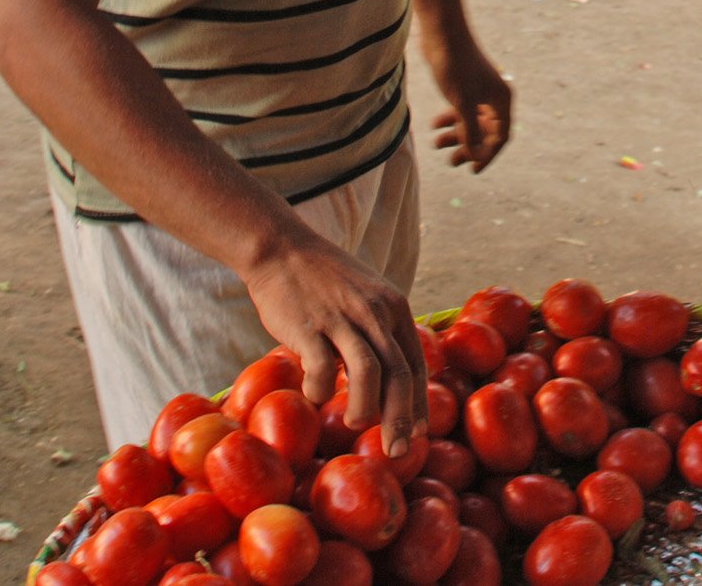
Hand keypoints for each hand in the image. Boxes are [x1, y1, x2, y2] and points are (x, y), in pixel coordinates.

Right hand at [241, 227, 427, 455]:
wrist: (281, 248)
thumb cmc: (323, 281)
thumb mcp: (367, 297)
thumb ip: (380, 332)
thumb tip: (390, 382)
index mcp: (394, 308)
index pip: (416, 364)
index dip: (419, 403)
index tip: (419, 434)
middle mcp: (375, 313)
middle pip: (399, 375)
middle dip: (402, 420)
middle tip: (398, 452)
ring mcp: (343, 319)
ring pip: (369, 374)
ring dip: (367, 408)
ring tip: (356, 423)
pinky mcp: (310, 326)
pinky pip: (323, 369)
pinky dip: (322, 390)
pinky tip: (314, 394)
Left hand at [429, 38, 512, 172]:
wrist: (442, 33)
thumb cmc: (455, 66)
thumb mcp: (463, 103)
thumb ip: (471, 131)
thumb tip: (476, 155)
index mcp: (502, 99)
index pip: (501, 136)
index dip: (488, 155)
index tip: (472, 169)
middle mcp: (494, 96)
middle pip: (487, 132)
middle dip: (469, 148)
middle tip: (452, 161)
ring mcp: (479, 91)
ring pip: (472, 122)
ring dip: (456, 135)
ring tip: (437, 143)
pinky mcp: (464, 85)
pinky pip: (461, 111)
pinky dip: (449, 120)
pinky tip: (434, 125)